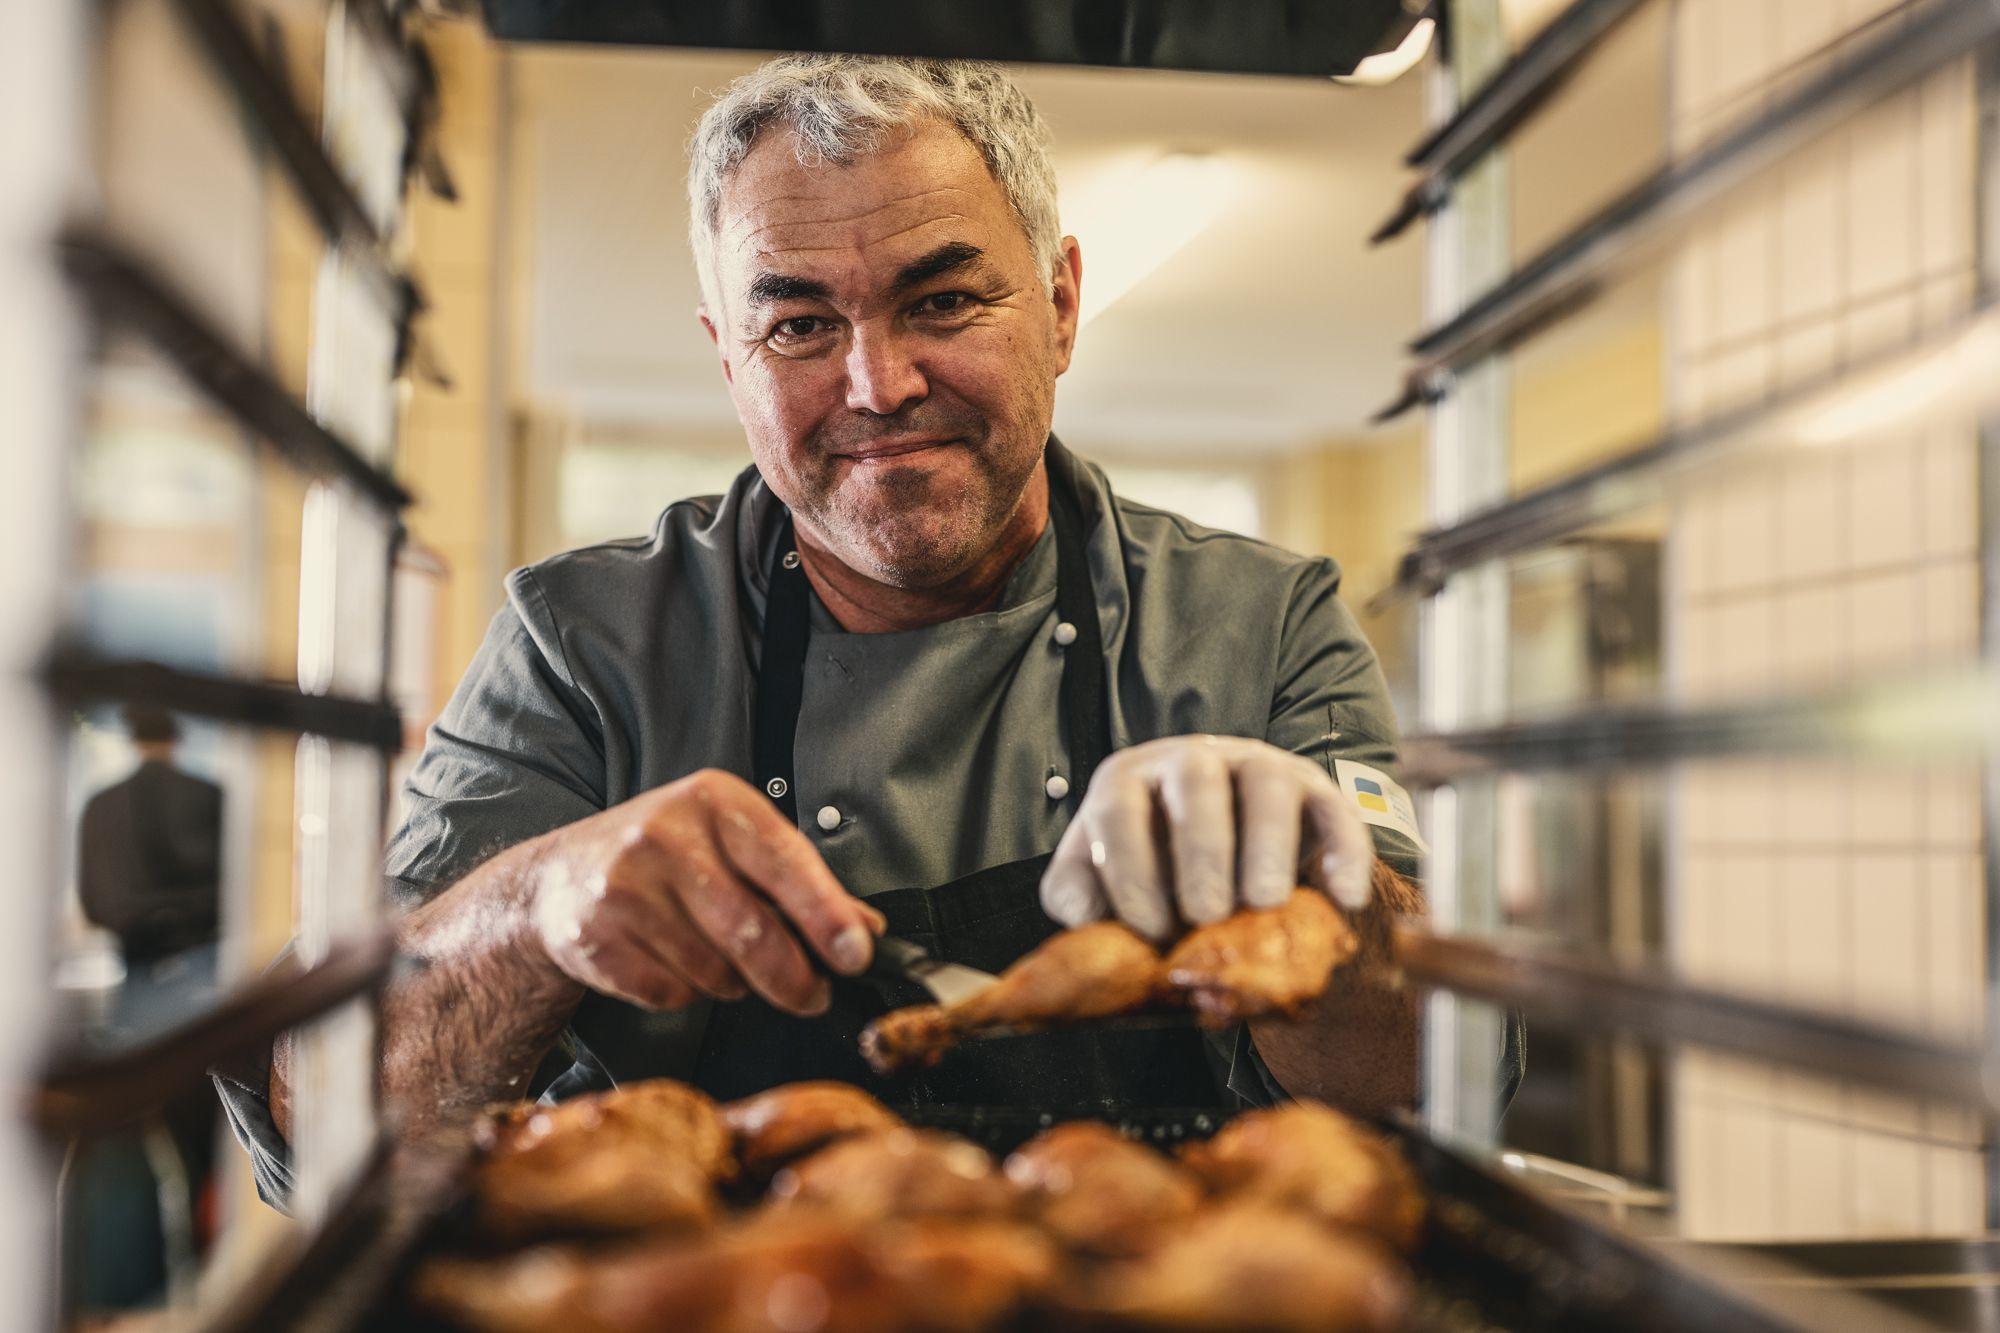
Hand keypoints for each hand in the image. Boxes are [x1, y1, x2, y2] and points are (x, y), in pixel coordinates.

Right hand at [526, 769, 883, 1015]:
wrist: (559, 877)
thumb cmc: (666, 857)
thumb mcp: (731, 843)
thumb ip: (800, 883)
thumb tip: (866, 929)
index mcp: (713, 801)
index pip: (784, 861)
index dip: (826, 915)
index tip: (857, 956)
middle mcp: (663, 835)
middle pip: (751, 930)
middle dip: (793, 976)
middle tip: (813, 995)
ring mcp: (623, 888)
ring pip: (714, 971)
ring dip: (734, 983)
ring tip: (719, 958)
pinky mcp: (595, 939)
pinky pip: (671, 993)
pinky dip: (687, 993)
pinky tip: (672, 961)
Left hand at [1039, 736, 1373, 940]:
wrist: (1219, 847)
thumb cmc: (1149, 866)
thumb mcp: (1098, 876)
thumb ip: (1077, 893)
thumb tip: (1081, 913)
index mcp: (1128, 780)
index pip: (1118, 809)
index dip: (1129, 867)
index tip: (1150, 927)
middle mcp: (1192, 760)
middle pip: (1197, 782)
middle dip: (1201, 849)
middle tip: (1206, 914)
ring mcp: (1256, 766)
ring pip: (1266, 783)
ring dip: (1267, 842)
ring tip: (1264, 902)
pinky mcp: (1312, 788)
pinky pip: (1334, 808)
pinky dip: (1344, 850)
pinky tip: (1343, 898)